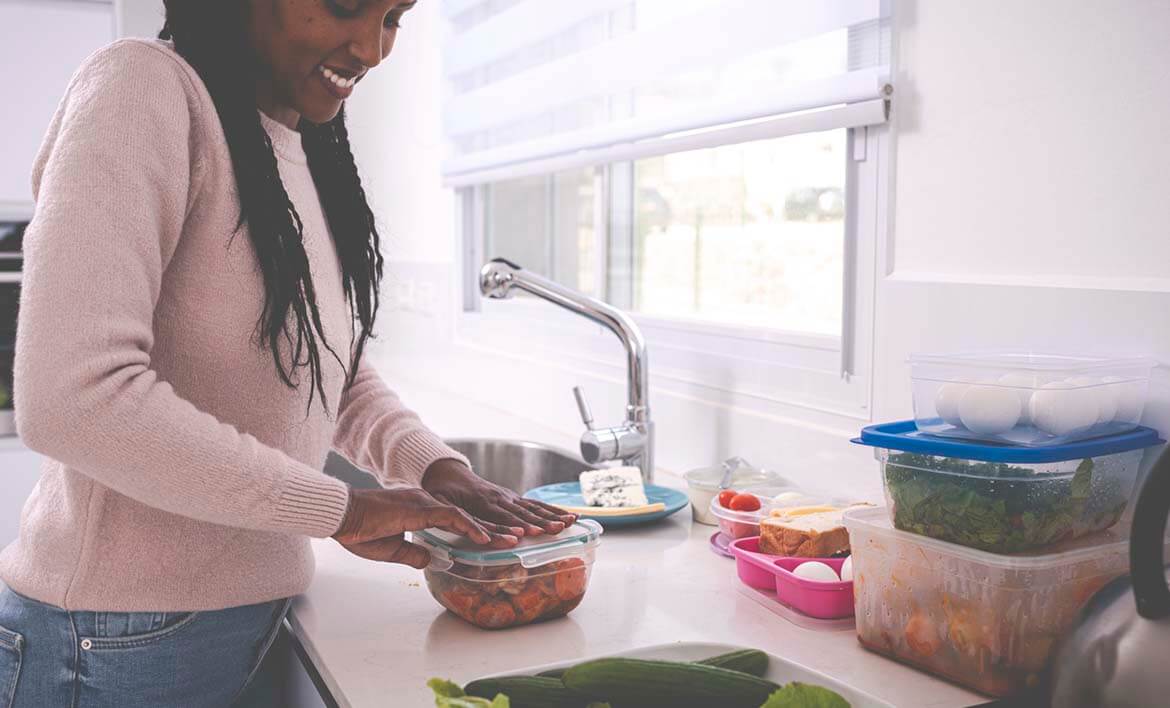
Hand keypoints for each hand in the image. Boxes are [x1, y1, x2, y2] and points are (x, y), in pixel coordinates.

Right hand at [332, 487, 518, 568]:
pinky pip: (452, 517)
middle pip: (468, 519)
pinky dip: (470, 528)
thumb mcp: (392, 550)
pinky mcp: (420, 508)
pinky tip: (485, 539)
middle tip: (518, 539)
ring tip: (512, 540)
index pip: (457, 522)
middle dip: (495, 530)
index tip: (497, 542)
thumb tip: (434, 559)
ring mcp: (425, 503)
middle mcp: (427, 504)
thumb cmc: (360, 532)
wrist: (342, 516)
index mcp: (421, 512)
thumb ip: (414, 553)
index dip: (478, 532)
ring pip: (466, 517)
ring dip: (491, 530)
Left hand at [422, 458, 577, 535]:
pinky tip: (566, 515)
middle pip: (523, 512)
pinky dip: (551, 509)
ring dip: (552, 515)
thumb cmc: (441, 490)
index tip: (529, 533)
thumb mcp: (438, 502)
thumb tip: (466, 530)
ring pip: (533, 507)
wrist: (447, 472)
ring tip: (570, 522)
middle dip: (542, 521)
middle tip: (559, 529)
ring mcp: (507, 496)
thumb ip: (452, 516)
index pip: (500, 516)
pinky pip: (534, 503)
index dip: (514, 525)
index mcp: (479, 501)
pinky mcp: (512, 497)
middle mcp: (498, 498)